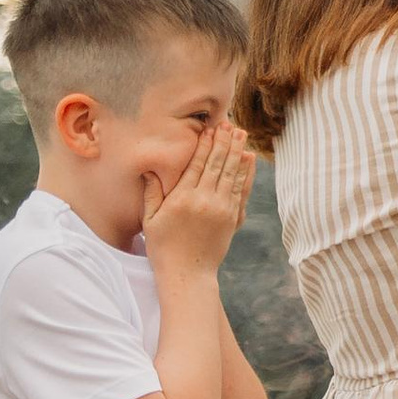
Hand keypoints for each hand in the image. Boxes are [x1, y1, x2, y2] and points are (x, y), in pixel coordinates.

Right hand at [139, 117, 254, 278]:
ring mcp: (222, 209)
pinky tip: (248, 159)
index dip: (205, 144)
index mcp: (182, 198)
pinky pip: (241, 190)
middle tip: (230, 124)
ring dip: (237, 151)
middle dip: (224, 141)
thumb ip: (152, 192)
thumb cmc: (163, 247)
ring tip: (241, 134)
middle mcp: (205, 200)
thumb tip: (149, 168)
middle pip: (217, 163)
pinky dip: (246, 173)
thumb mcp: (150, 219)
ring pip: (232, 173)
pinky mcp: (233, 218)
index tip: (210, 128)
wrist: (188, 274)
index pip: (197, 163)